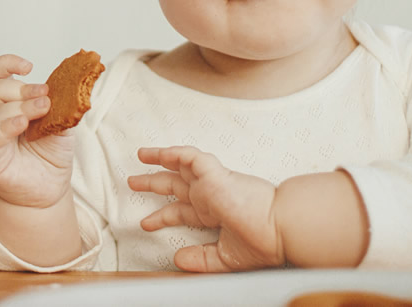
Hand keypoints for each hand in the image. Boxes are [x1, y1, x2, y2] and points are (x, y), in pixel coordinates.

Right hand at [0, 54, 74, 209]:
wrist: (47, 193)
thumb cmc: (49, 157)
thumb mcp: (59, 124)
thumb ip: (58, 104)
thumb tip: (69, 84)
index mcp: (3, 105)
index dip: (6, 65)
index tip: (28, 66)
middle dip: (21, 89)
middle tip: (45, 97)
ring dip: (21, 107)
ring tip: (43, 110)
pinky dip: (5, 127)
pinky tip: (21, 124)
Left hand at [129, 145, 282, 271]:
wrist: (279, 231)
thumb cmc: (262, 242)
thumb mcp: (226, 257)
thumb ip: (201, 258)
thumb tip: (177, 258)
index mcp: (214, 212)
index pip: (182, 211)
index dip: (162, 216)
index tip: (145, 223)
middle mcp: (210, 195)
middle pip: (175, 185)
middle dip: (153, 184)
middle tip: (132, 183)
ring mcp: (212, 183)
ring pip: (181, 164)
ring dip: (160, 159)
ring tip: (140, 156)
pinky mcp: (215, 174)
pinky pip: (192, 157)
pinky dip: (176, 153)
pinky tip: (162, 153)